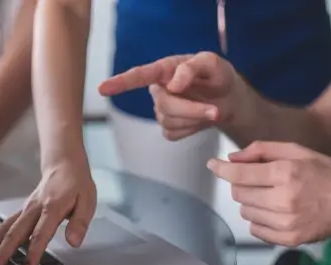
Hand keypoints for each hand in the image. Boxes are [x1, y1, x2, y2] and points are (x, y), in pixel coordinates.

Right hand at [0, 159, 96, 264]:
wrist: (64, 163)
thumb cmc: (76, 184)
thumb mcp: (87, 201)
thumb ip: (80, 223)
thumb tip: (74, 242)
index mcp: (52, 208)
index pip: (40, 235)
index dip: (33, 254)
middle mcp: (35, 208)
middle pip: (15, 233)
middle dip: (2, 254)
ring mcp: (26, 209)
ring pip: (6, 229)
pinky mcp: (23, 210)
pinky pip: (6, 225)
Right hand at [99, 52, 244, 140]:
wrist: (229, 99)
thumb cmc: (217, 76)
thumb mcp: (212, 63)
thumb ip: (192, 67)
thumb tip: (173, 85)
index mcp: (164, 70)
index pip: (138, 76)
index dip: (120, 83)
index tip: (102, 89)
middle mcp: (159, 89)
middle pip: (164, 105)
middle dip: (191, 110)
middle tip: (215, 111)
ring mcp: (161, 110)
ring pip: (169, 121)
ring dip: (195, 119)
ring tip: (212, 110)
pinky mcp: (168, 127)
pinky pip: (173, 134)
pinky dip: (192, 129)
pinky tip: (199, 120)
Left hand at [207, 141, 330, 245]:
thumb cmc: (325, 174)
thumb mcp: (297, 151)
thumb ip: (261, 150)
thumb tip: (232, 158)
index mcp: (286, 174)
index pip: (240, 174)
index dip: (221, 169)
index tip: (212, 165)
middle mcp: (284, 199)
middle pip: (239, 193)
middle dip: (242, 184)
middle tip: (259, 180)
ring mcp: (286, 222)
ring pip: (244, 211)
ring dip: (251, 202)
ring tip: (272, 196)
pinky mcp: (288, 239)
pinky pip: (254, 229)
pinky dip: (259, 219)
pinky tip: (275, 211)